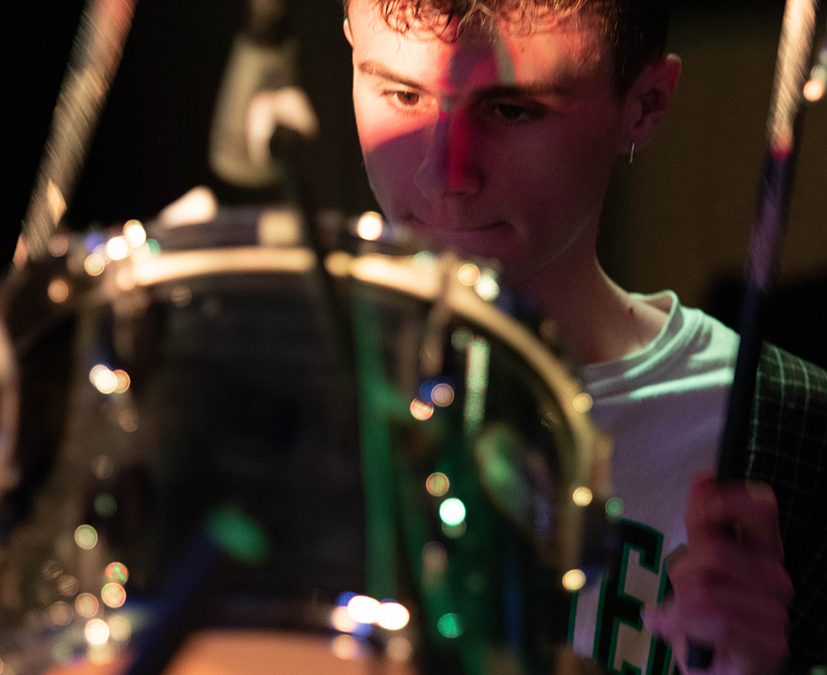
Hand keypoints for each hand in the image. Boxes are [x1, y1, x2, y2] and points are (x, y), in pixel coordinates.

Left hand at [644, 472, 793, 673]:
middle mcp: (776, 579)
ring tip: (679, 617)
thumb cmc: (707, 621)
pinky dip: (678, 623)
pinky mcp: (769, 644)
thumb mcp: (698, 567)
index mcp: (763, 554)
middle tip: (681, 592)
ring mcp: (776, 613)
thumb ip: (701, 526)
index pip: (760, 511)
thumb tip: (703, 479)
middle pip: (713, 551)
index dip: (728, 499)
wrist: (716, 671)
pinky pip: (711, 617)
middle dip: (682, 570)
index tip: (703, 493)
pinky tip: (669, 627)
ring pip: (705, 586)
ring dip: (678, 603)